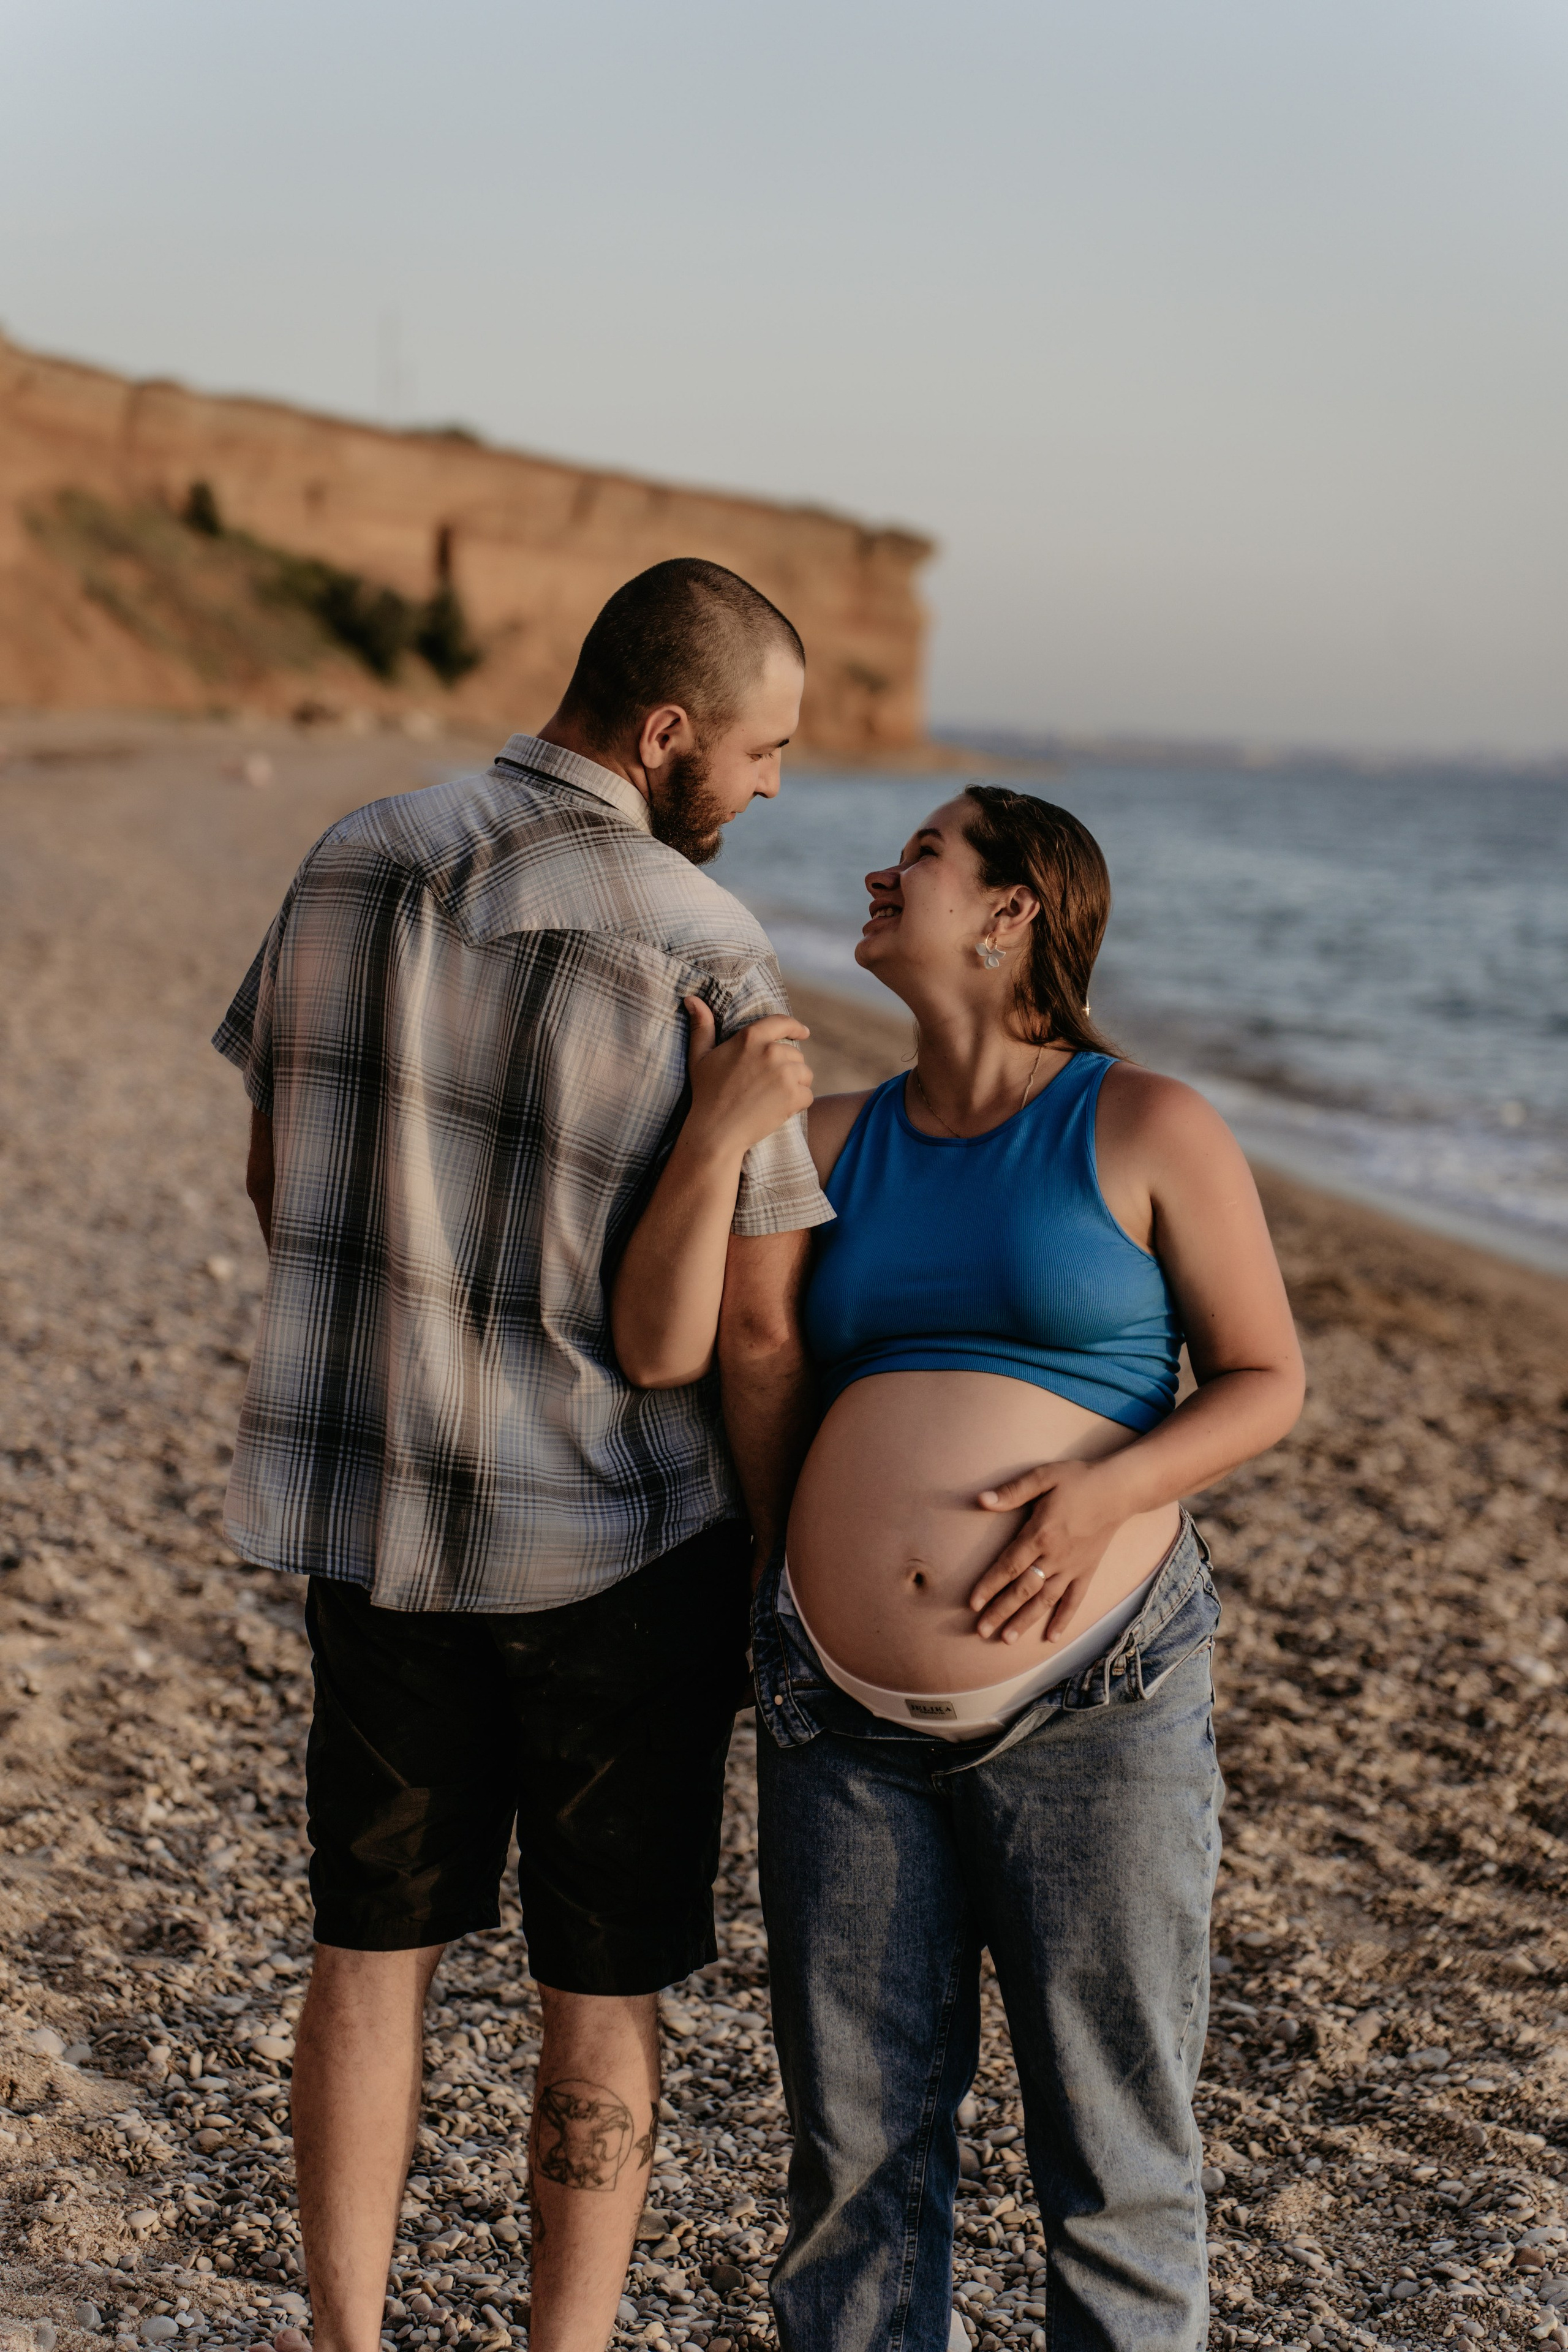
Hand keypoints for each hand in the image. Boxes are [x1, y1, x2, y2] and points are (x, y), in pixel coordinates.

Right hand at [682, 997, 813, 1161]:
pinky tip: (778, 1110)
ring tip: (771, 1098)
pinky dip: (798, 1104)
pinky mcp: (794, 1095)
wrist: (716, 1131)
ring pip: (804, 1074)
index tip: (803, 1032)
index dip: (795, 1027)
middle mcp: (771, 1051)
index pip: (783, 1022)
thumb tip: (691, 999)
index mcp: (751, 1037)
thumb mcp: (700, 1057)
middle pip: (794, 1055)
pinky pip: (807, 1095)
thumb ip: (702, 1026)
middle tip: (766, 1086)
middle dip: (787, 1068)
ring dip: (795, 1085)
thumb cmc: (706, 1094)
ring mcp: (785, 1073)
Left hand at [967, 1457, 1122, 1644]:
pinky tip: (1051, 1637)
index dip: (989, 1585)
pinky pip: (1074, 1600)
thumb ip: (1012, 1491)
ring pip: (1045, 1600)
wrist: (1119, 1490)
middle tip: (982, 1630)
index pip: (1008, 1566)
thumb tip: (981, 1500)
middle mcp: (1055, 1556)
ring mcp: (1072, 1567)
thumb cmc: (1078, 1480)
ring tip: (1007, 1639)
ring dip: (1025, 1620)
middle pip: (1023, 1589)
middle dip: (1001, 1611)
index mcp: (1040, 1534)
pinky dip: (1063, 1619)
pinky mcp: (1087, 1571)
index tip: (973, 1604)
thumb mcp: (1043, 1477)